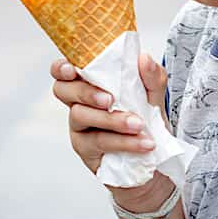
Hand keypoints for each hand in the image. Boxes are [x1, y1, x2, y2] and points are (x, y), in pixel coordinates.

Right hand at [50, 53, 172, 208]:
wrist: (157, 160)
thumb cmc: (147, 121)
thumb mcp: (155, 96)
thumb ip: (151, 77)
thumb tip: (144, 58)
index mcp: (91, 85)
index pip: (64, 71)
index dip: (61, 67)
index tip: (71, 68)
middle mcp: (80, 105)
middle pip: (63, 91)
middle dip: (85, 92)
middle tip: (109, 99)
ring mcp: (81, 129)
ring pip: (81, 117)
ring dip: (112, 120)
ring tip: (138, 124)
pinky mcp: (87, 152)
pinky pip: (99, 142)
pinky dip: (123, 142)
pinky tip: (143, 143)